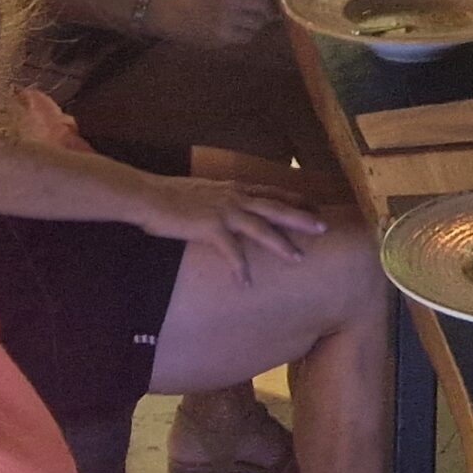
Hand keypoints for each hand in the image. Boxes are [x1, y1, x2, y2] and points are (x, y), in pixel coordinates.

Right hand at [137, 174, 326, 277]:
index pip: (272, 191)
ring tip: (298, 258)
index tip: (314, 205)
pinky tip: (245, 284)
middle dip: (301, 218)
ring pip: (262, 228)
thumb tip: (228, 206)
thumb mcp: (204, 191)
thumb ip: (221, 198)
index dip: (294, 198)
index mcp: (235, 188)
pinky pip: (231, 252)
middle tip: (324, 227)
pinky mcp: (210, 228)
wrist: (149, 196)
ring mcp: (224, 212)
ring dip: (281, 244)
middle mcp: (235, 197)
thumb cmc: (171, 195)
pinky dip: (240, 268)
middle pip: (276, 207)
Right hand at [154, 0, 283, 48]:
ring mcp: (228, 18)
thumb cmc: (210, 1)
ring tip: (238, 20)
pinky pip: (249, 36)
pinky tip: (232, 29)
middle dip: (263, 10)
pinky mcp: (225, 35)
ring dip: (254, 23)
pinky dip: (245, 34)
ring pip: (259, 23)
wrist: (182, 18)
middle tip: (250, 11)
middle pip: (265, 6)